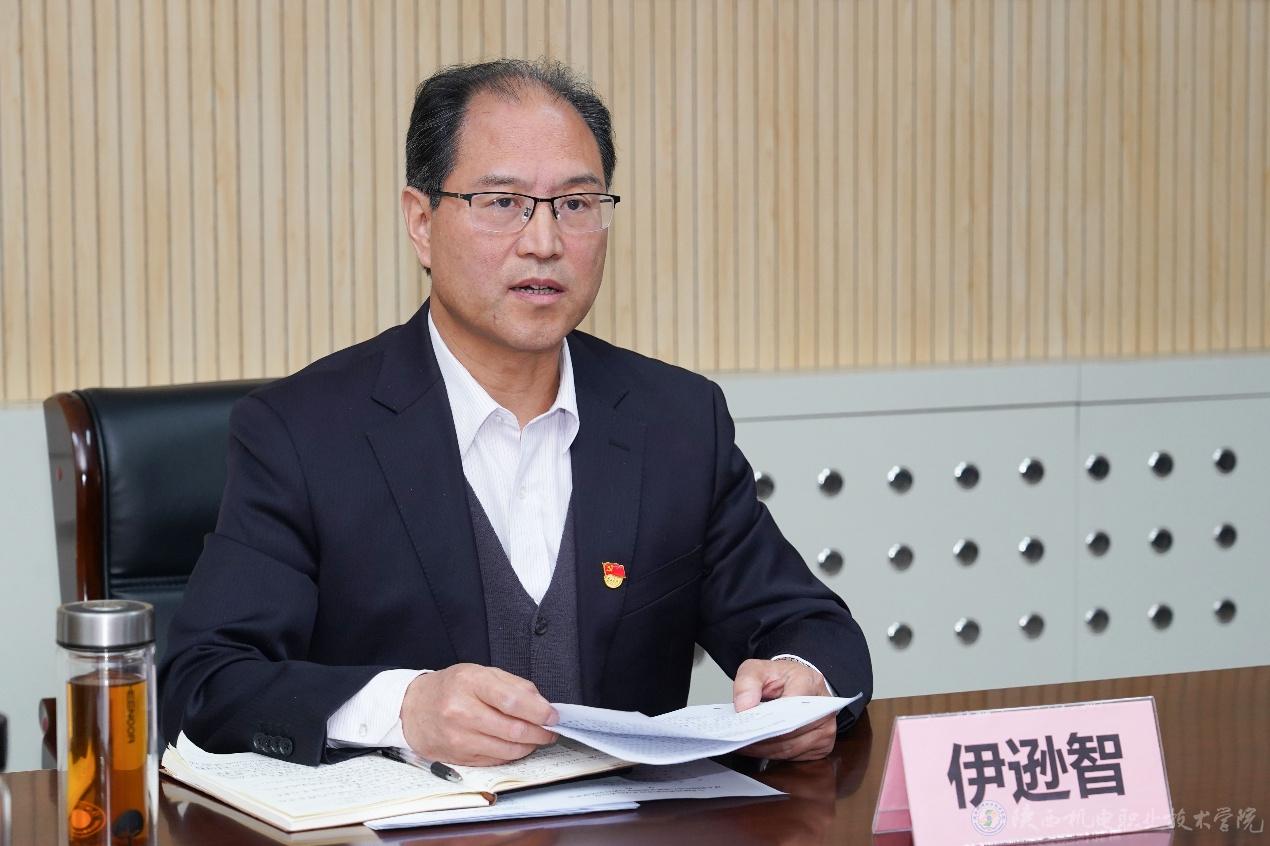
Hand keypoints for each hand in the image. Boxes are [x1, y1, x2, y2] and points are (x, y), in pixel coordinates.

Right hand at [399, 664, 557, 765]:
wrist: (414, 708)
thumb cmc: (451, 687)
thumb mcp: (481, 673)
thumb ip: (513, 685)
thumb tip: (542, 705)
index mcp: (470, 683)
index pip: (512, 700)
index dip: (538, 711)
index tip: (553, 716)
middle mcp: (461, 711)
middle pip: (513, 729)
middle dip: (539, 732)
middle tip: (550, 730)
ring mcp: (459, 737)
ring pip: (507, 750)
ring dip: (529, 746)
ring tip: (537, 738)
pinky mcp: (458, 757)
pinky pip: (496, 760)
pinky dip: (512, 754)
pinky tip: (516, 745)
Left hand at [731, 658, 836, 761]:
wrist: (797, 685)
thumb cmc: (780, 678)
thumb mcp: (759, 669)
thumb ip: (747, 682)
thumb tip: (743, 707)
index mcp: (809, 682)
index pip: (789, 705)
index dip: (766, 718)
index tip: (745, 724)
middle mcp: (824, 707)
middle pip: (790, 731)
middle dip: (762, 738)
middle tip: (739, 739)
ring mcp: (826, 729)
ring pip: (790, 748)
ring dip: (764, 750)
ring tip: (744, 745)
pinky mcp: (822, 745)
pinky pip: (794, 756)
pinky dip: (773, 754)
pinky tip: (759, 748)